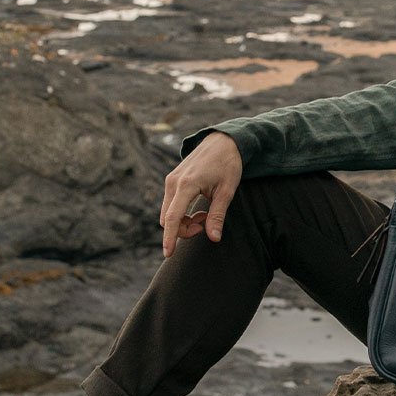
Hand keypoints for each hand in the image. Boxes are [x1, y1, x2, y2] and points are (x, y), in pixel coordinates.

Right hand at [161, 132, 242, 255]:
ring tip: (205, 214)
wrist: (223, 141)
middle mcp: (174, 182)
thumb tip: (214, 238)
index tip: (168, 253)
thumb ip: (218, 215)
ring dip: (183, 221)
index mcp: (187, 184)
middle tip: (205, 225)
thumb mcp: (227, 191)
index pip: (173, 217)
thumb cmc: (228, 164)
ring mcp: (171, 180)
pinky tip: (199, 208)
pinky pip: (170, 204)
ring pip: (168, 213)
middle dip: (183, 229)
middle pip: (168, 219)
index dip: (170, 237)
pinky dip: (181, 212)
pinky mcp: (172, 180)